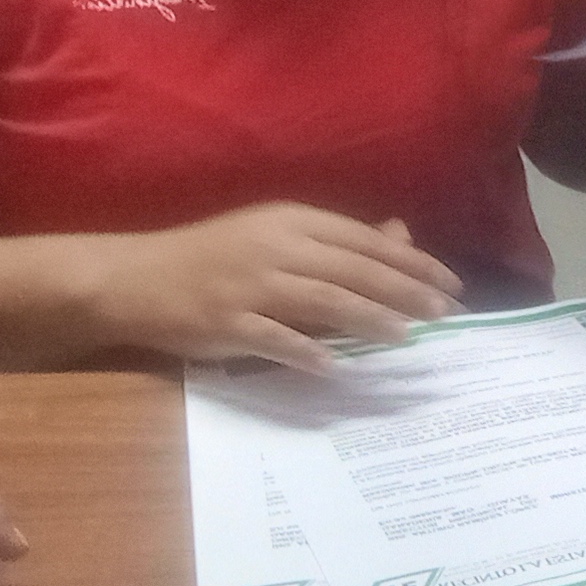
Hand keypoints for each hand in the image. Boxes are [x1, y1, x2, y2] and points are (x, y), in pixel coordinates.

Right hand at [79, 205, 460, 373]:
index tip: (450, 285)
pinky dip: (308, 351)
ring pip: (325, 301)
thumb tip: (401, 236)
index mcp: (292, 220)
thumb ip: (336, 239)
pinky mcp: (227, 322)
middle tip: (445, 314)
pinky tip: (336, 365)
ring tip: (407, 337)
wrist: (135, 277)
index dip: (412, 263)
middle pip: (355, 270)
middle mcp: (277, 247)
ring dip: (371, 320)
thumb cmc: (212, 255)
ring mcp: (250, 285)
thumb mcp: (276, 233)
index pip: (366, 240)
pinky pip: (275, 339)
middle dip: (406, 292)